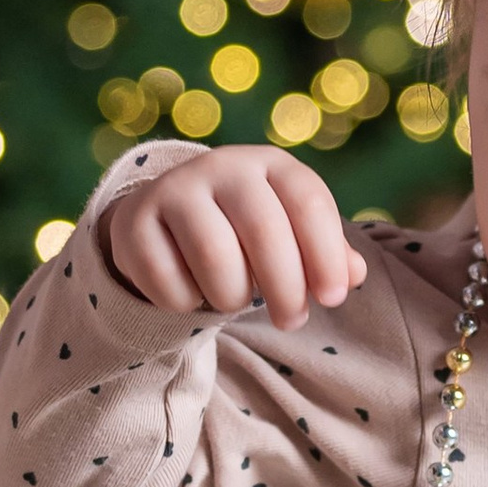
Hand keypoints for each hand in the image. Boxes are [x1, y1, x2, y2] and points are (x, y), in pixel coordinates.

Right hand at [99, 146, 366, 332]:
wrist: (169, 219)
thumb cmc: (248, 233)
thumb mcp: (293, 234)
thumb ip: (328, 254)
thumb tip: (353, 274)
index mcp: (270, 165)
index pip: (308, 202)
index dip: (326, 254)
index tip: (334, 298)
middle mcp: (222, 166)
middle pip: (264, 231)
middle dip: (286, 288)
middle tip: (292, 321)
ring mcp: (174, 190)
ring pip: (216, 260)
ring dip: (234, 298)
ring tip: (236, 300)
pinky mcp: (135, 222)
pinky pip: (169, 282)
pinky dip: (187, 303)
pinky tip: (192, 292)